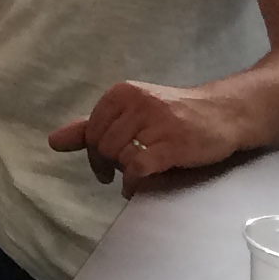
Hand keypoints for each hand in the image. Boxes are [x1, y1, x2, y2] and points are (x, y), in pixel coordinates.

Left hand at [50, 79, 233, 193]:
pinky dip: (134, 182)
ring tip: (138, 175)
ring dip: (124, 173)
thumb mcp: (132, 113)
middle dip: (109, 164)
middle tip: (124, 171)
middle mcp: (137, 103)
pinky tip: (140, 186)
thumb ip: (92, 126)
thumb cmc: (174, 115)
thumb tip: (54, 141)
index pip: (91, 130)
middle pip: (102, 145)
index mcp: (122, 93)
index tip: (105, 166)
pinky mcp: (173, 144)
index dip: (94, 152)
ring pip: (119, 156)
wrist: (224, 113)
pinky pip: (138, 168)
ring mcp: (156, 122)